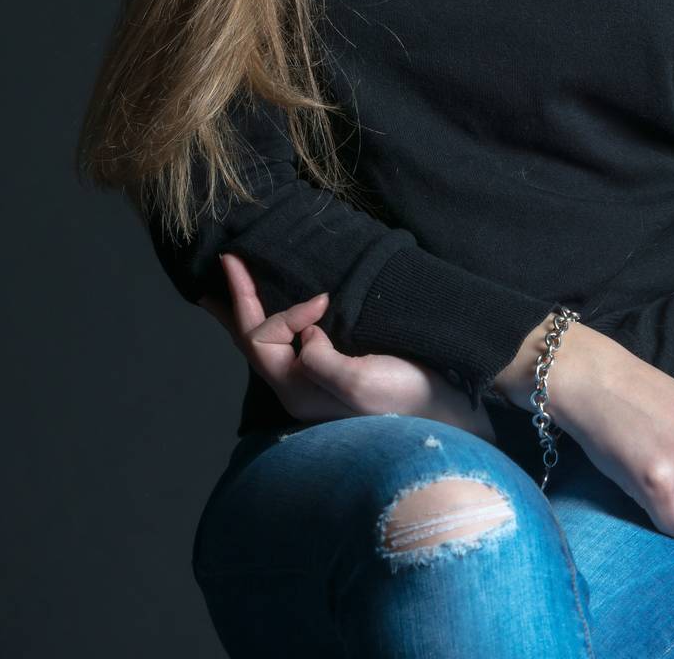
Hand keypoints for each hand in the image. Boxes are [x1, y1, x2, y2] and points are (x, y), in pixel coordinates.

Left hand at [198, 252, 496, 442]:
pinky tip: (280, 306)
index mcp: (298, 389)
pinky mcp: (336, 367)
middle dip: (237, 299)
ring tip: (232, 287)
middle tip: (226, 259)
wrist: (446, 414)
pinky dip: (278, 317)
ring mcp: (316, 378)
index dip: (286, 312)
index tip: (324, 299)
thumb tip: (306, 336)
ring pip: (268, 339)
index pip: (264, 339)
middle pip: (252, 338)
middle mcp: (299, 385)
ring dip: (251, 308)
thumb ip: (321, 361)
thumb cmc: (406, 400)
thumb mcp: (360, 383)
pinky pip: (291, 339)